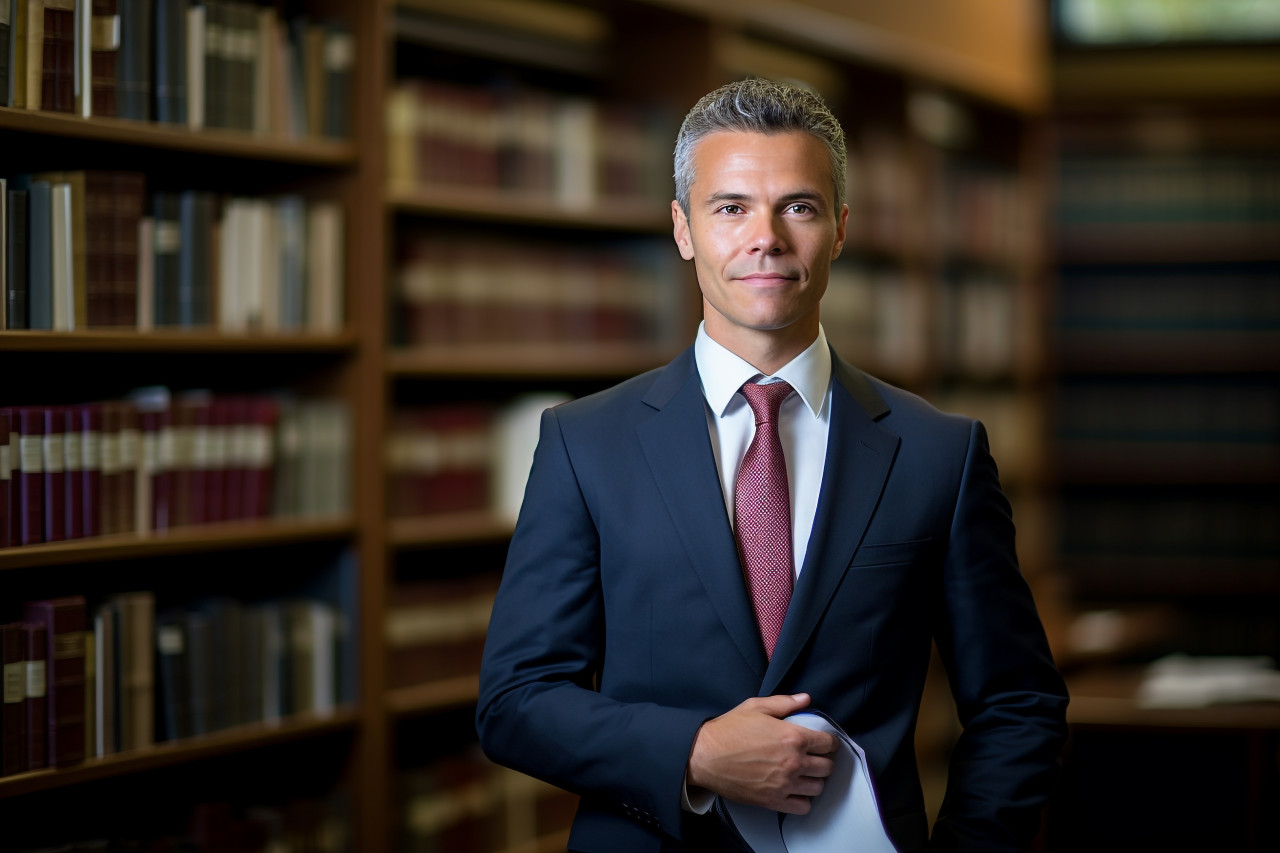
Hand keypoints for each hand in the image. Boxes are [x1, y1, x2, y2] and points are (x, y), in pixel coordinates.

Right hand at [686, 693, 837, 813]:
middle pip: (828, 767)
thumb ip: (785, 703)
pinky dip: (802, 800)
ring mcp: (785, 784)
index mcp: (793, 737)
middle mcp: (794, 762)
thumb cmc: (728, 729)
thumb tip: (805, 699)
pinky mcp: (773, 801)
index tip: (822, 743)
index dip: (828, 742)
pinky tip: (794, 790)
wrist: (705, 755)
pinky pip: (803, 807)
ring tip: (804, 774)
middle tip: (813, 757)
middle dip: (823, 761)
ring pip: (818, 787)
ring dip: (814, 780)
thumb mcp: (756, 707)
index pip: (829, 743)